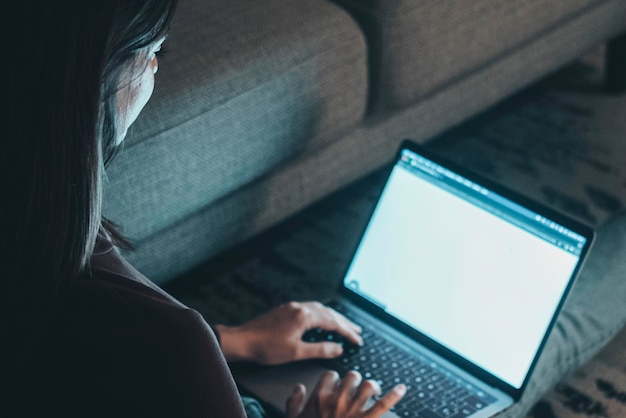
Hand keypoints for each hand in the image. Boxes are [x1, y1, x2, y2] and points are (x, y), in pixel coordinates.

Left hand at [215, 301, 362, 364]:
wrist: (242, 341)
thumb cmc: (266, 348)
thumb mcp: (296, 352)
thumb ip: (320, 350)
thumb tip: (338, 348)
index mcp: (304, 316)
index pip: (333, 322)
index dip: (347, 332)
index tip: (357, 340)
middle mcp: (299, 307)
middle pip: (328, 313)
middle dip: (344, 322)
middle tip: (357, 331)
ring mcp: (291, 307)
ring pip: (319, 309)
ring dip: (333, 317)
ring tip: (343, 325)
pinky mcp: (284, 310)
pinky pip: (309, 308)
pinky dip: (320, 315)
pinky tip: (320, 320)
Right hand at [286, 370, 405, 417]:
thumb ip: (294, 402)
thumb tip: (299, 388)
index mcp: (319, 398)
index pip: (330, 375)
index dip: (335, 379)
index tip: (336, 385)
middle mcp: (338, 400)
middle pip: (352, 376)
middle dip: (355, 381)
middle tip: (357, 388)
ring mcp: (354, 410)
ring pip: (368, 385)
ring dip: (372, 386)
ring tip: (374, 390)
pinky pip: (384, 404)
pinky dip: (395, 395)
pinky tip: (402, 388)